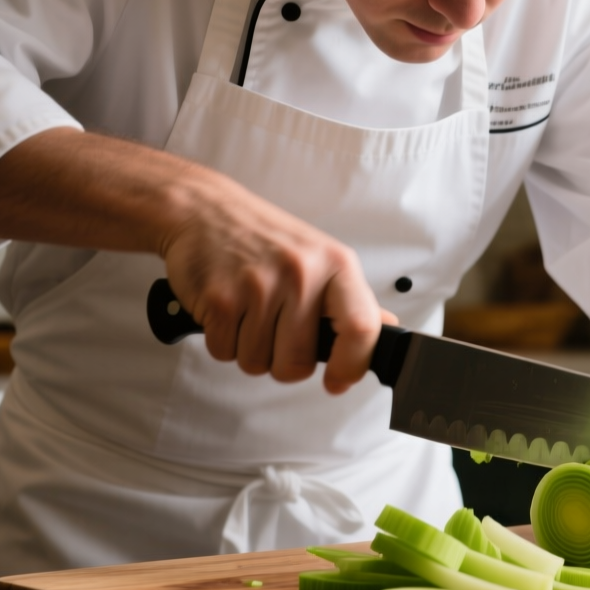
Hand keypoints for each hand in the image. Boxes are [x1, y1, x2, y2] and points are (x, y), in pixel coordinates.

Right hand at [160, 177, 394, 393]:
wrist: (205, 210)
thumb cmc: (265, 239)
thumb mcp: (321, 258)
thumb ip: (352, 299)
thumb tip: (385, 328)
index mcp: (335, 265)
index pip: (361, 328)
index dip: (352, 366)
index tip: (339, 380)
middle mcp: (301, 274)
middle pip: (298, 363)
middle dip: (284, 362)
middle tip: (275, 332)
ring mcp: (259, 286)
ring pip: (258, 363)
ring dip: (250, 350)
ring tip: (249, 313)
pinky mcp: (220, 298)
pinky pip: (225, 352)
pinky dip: (222, 341)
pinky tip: (227, 310)